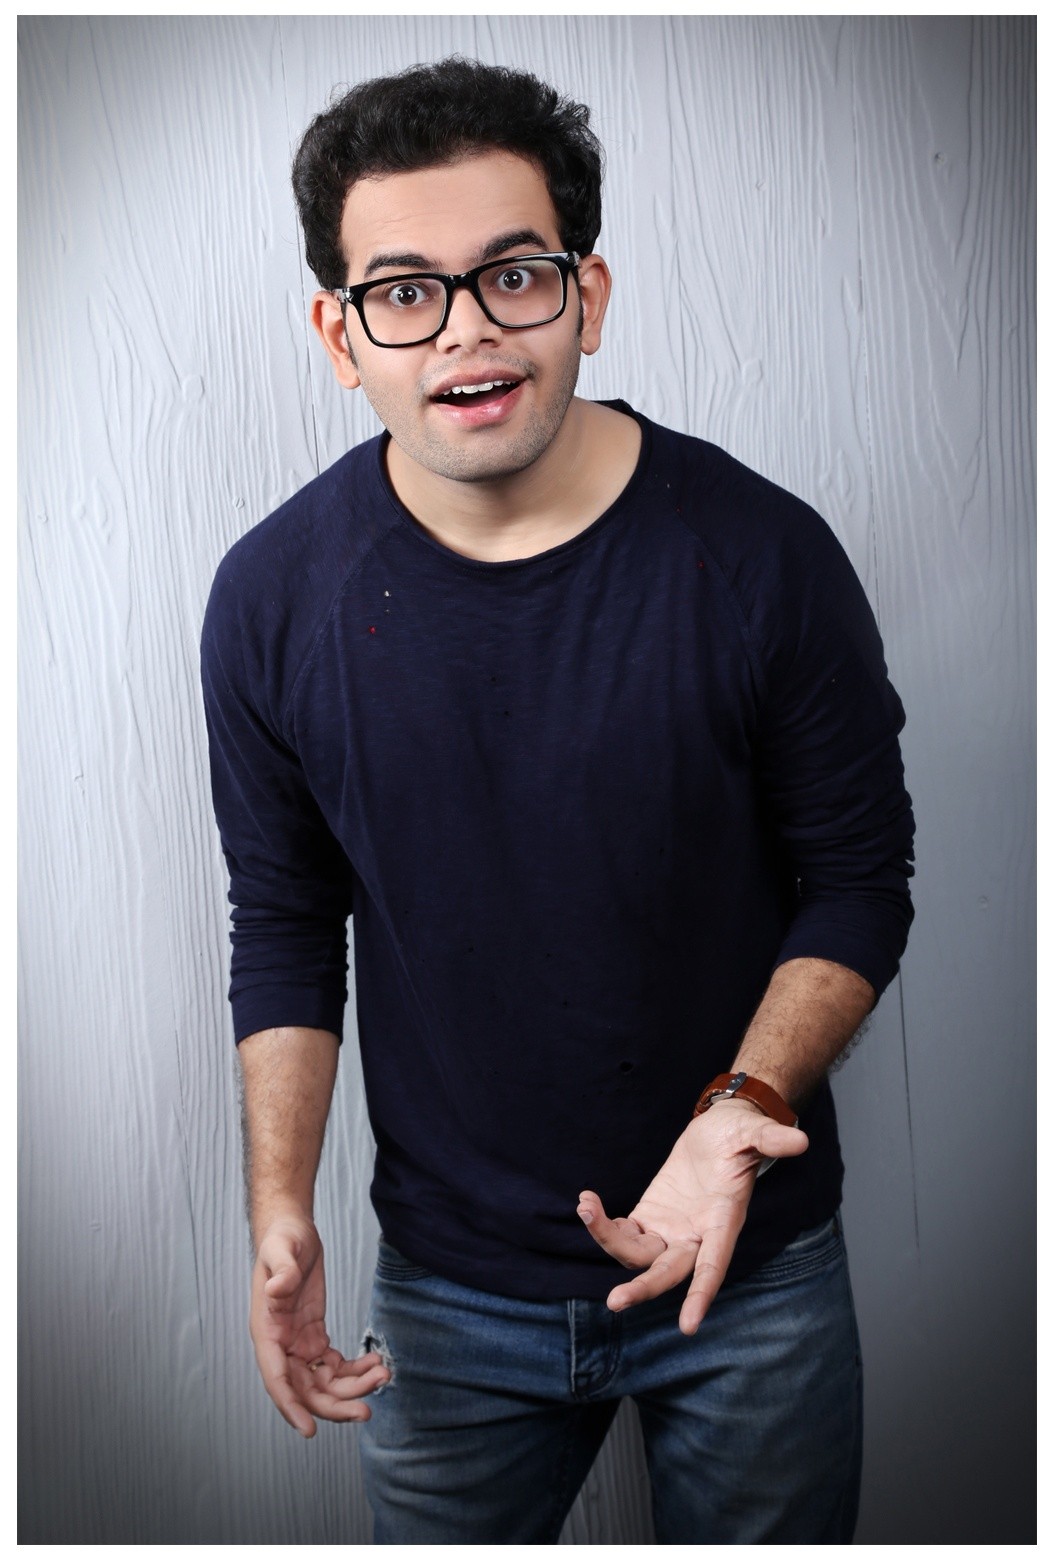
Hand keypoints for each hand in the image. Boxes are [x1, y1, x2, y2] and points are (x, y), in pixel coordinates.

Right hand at [249, 1215, 389, 1436]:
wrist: (292, 1231)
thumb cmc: (282, 1240)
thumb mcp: (281, 1249)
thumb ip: (281, 1270)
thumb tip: (278, 1289)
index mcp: (267, 1331)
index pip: (277, 1378)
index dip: (291, 1407)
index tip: (310, 1430)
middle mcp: (282, 1346)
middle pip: (306, 1391)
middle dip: (335, 1405)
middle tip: (367, 1410)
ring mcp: (298, 1344)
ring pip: (324, 1383)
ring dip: (352, 1388)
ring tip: (383, 1375)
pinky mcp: (314, 1338)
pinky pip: (335, 1367)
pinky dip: (355, 1370)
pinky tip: (376, 1362)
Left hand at [578, 1099, 807, 1334]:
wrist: (719, 1130)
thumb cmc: (739, 1134)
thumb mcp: (752, 1131)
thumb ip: (770, 1139)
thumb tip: (800, 1140)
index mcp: (723, 1222)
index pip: (713, 1265)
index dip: (702, 1294)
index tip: (688, 1327)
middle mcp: (696, 1236)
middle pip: (667, 1273)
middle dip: (641, 1289)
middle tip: (614, 1302)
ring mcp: (671, 1230)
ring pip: (637, 1254)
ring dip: (607, 1238)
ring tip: (586, 1206)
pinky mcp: (651, 1217)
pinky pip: (624, 1233)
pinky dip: (603, 1225)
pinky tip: (588, 1205)